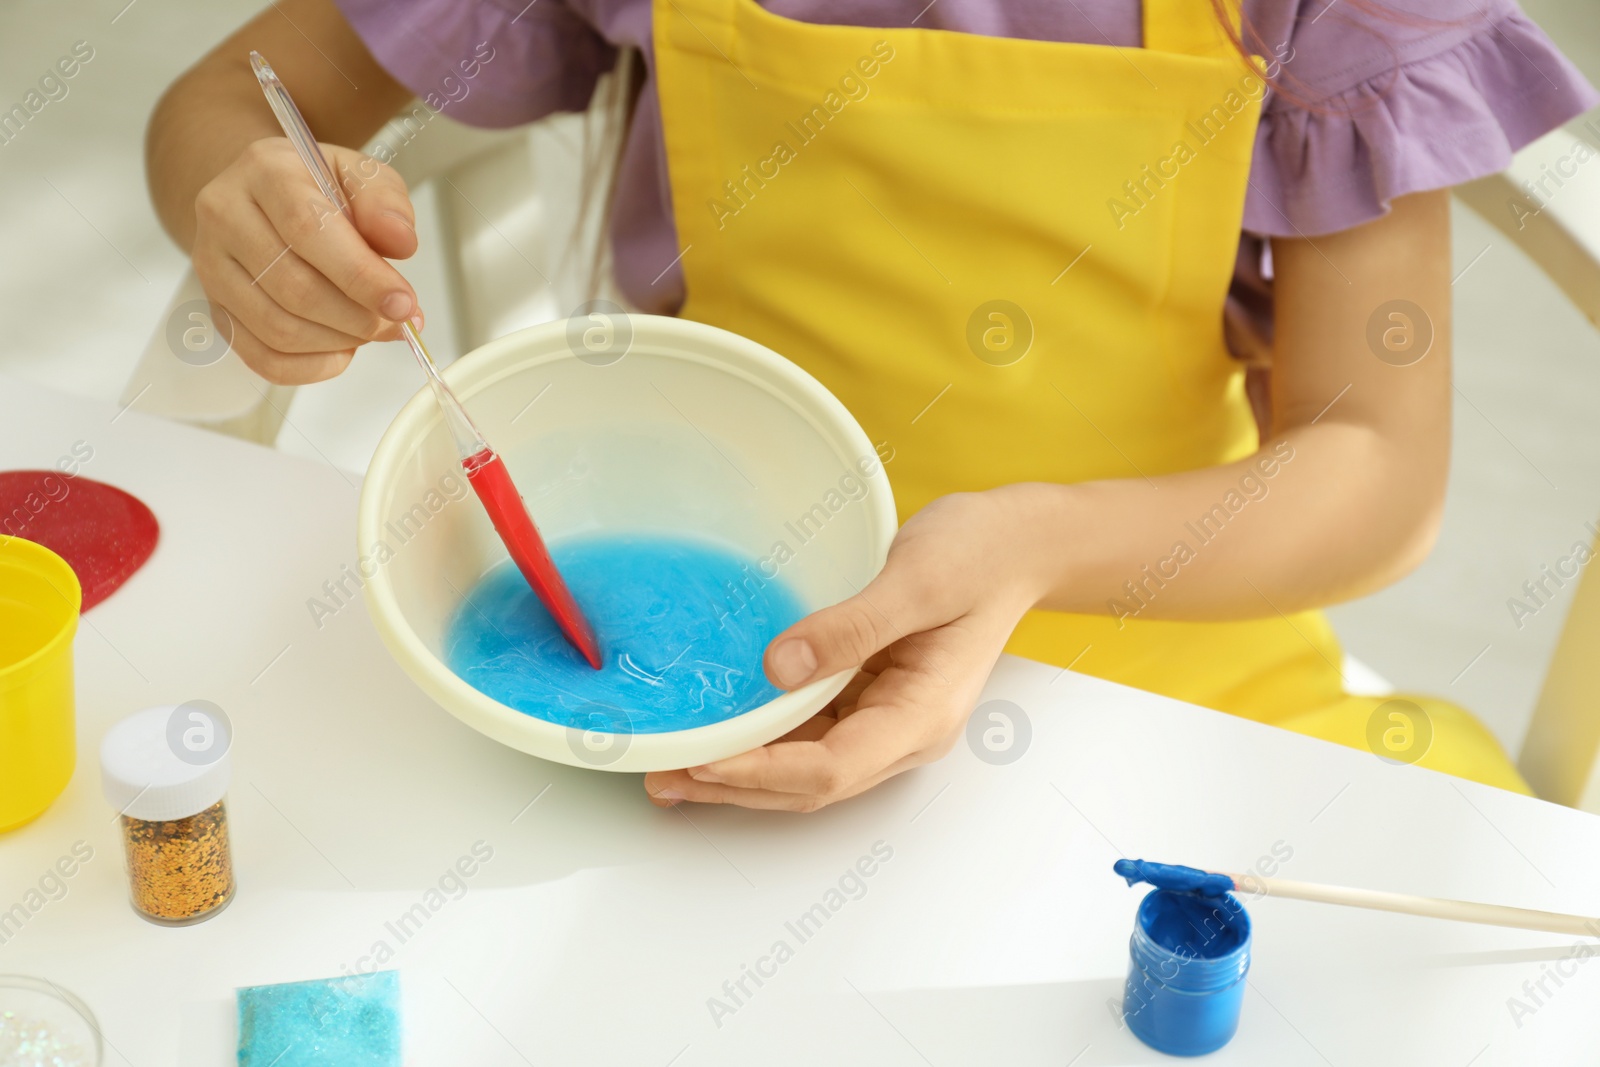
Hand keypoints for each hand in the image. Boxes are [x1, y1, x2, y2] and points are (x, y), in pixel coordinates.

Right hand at [190, 137, 418, 384]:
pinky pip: (262, 358)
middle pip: (294, 287)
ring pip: (278, 328)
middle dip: (358, 316)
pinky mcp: (216, 308)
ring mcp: (212, 266)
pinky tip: (341, 349)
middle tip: (395, 321)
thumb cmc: (316, 188)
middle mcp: (226, 215)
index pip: (309, 230)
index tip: (403, 303)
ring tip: (370, 328)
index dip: (361, 276)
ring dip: (339, 341)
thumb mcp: (360, 175)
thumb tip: (400, 241)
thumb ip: (385, 202)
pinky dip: (313, 366)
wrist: (263, 198)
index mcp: (266, 171)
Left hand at [644, 489, 1043, 811]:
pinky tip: (720, 731)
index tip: (703, 759)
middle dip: (734, 787)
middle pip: (808, 784)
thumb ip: (852, 626)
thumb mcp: (918, 580)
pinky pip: (808, 730)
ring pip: (803, 764)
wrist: (1020, 542)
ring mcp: (884, 716)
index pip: (829, 768)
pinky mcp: (869, 694)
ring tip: (672, 768)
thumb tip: (777, 668)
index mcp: (920, 716)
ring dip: (740, 771)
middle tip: (662, 778)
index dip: (760, 772)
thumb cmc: (982, 555)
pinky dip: (760, 737)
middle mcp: (901, 732)